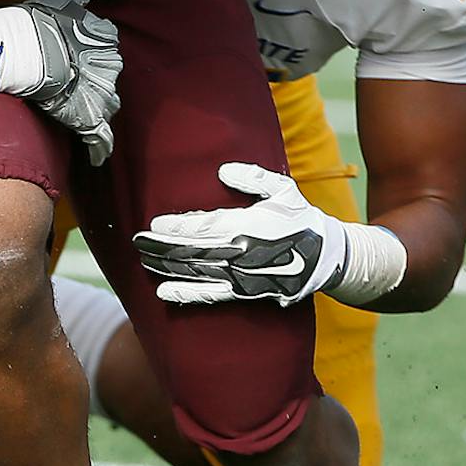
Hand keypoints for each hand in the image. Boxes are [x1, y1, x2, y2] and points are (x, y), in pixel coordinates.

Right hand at [13, 0, 123, 165]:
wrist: (27, 52)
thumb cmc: (37, 24)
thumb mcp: (56, 0)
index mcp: (103, 35)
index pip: (107, 46)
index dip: (94, 55)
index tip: (81, 58)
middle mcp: (109, 63)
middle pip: (109, 77)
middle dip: (97, 82)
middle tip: (78, 86)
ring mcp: (101, 91)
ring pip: (107, 104)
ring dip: (97, 108)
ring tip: (83, 115)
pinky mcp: (90, 117)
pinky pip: (100, 137)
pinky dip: (99, 146)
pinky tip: (96, 154)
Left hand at [133, 162, 344, 305]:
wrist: (328, 257)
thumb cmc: (301, 218)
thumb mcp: (282, 190)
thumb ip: (253, 178)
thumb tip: (222, 170)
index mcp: (248, 225)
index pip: (203, 226)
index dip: (176, 227)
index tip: (154, 223)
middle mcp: (241, 253)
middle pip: (192, 250)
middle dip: (162, 246)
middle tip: (137, 241)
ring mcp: (242, 275)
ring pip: (195, 271)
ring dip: (166, 266)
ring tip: (143, 260)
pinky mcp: (245, 292)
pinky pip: (211, 295)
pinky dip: (186, 294)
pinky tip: (163, 292)